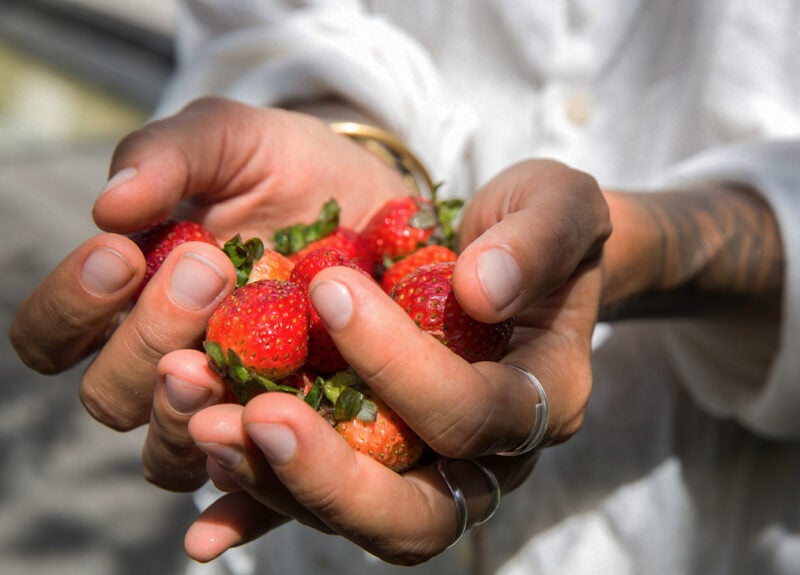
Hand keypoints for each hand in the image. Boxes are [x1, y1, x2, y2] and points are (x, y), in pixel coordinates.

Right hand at [8, 97, 413, 489]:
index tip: (122, 251)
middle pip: (112, 396)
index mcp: (128, 300)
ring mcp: (233, 404)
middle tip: (205, 270)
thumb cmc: (288, 167)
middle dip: (146, 336)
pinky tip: (255, 467)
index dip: (71, 307)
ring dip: (186, 410)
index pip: (53, 336)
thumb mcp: (231, 138)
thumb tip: (110, 203)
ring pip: (171, 451)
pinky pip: (259, 481)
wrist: (378, 199)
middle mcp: (169, 362)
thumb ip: (169, 156)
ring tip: (224, 360)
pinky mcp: (299, 428)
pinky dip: (245, 486)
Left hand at [178, 159, 610, 563]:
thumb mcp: (557, 204)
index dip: (403, 366)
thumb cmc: (539, 225)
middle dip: (332, 477)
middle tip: (258, 417)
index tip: (330, 289)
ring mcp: (429, 472)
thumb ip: (538, 238)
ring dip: (275, 483)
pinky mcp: (376, 467)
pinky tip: (203, 495)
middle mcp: (489, 459)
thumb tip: (482, 290)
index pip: (476, 412)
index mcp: (544, 399)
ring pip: (357, 521)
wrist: (511, 255)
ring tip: (204, 420)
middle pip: (418, 518)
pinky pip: (316, 506)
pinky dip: (258, 504)